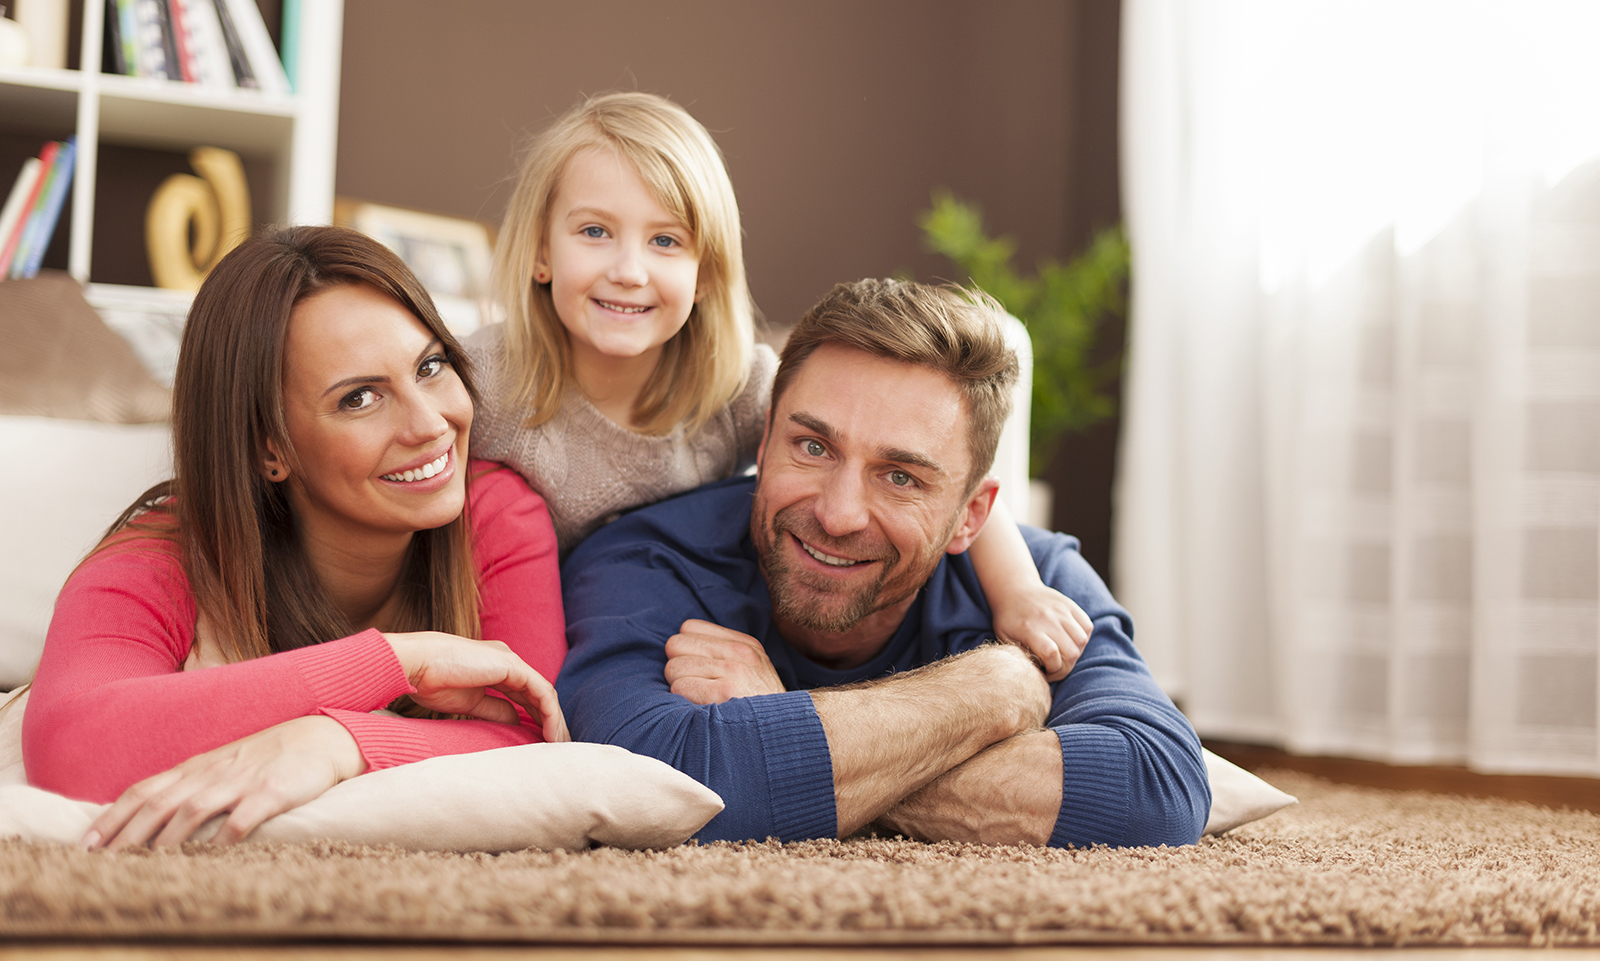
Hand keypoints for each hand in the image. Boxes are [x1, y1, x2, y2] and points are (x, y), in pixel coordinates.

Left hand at [83, 715, 363, 850]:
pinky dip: (221, 838)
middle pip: (159, 803)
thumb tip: (152, 817)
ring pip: (192, 810)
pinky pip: (241, 819)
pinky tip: (208, 857)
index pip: (143, 790)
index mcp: (196, 767)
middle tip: (103, 861)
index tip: (87, 844)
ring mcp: (241, 782)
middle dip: (127, 834)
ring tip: (144, 865)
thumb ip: (190, 786)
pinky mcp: (271, 792)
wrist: (322, 737)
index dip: (112, 816)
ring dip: (165, 839)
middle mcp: (211, 773)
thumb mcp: (223, 766)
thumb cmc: (269, 757)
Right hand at [385, 631, 568, 741]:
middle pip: (539, 694)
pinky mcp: (513, 666)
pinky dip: (549, 713)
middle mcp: (508, 663)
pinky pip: (541, 692)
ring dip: (554, 720)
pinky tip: (551, 733)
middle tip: (558, 747)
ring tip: (559, 745)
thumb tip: (515, 721)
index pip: (525, 695)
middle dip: (550, 721)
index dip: (536, 717)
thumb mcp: (469, 702)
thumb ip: (494, 709)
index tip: (542, 741)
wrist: (416, 664)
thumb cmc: (431, 681)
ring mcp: (511, 662)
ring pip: (544, 694)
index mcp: (496, 669)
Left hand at [664, 619, 783, 704]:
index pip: (689, 628)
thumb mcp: (753, 671)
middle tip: (694, 684)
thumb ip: (723, 653)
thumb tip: (680, 647)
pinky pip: (679, 687)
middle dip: (678, 666)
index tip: (698, 669)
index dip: (686, 650)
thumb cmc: (758, 708)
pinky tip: (700, 708)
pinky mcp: (724, 693)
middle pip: (675, 644)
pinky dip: (683, 700)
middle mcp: (740, 653)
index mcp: (745, 644)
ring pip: (673, 667)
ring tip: (700, 699)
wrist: (784, 735)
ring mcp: (734, 672)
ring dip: (680, 686)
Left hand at [990, 583, 1091, 681]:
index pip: (1051, 654)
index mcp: (1029, 628)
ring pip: (1082, 641)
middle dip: (1065, 667)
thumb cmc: (1008, 619)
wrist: (1014, 589)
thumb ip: (1020, 656)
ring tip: (1062, 655)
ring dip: (1075, 654)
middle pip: (1071, 651)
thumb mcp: (1005, 639)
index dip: (1053, 670)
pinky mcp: (1070, 605)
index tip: (1046, 674)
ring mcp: (1061, 610)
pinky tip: (1068, 641)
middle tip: (1055, 669)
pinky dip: (1082, 639)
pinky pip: (1087, 627)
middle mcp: (1048, 618)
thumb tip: (1036, 675)